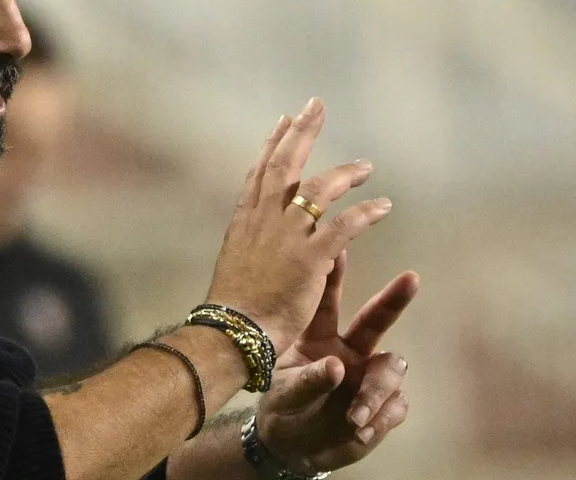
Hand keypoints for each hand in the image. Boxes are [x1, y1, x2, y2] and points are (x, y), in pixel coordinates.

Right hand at [207, 98, 392, 351]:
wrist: (232, 333)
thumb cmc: (232, 308)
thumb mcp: (235, 263)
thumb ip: (251, 243)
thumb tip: (258, 233)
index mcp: (245, 221)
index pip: (260, 172)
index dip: (273, 144)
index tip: (284, 120)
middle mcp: (264, 220)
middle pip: (284, 165)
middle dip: (302, 132)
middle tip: (316, 105)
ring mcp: (287, 237)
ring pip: (318, 189)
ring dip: (344, 174)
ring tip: (367, 168)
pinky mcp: (310, 258)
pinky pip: (343, 226)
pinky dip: (366, 214)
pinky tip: (383, 206)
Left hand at [256, 251, 419, 473]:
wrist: (292, 447)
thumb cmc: (285, 408)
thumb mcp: (287, 395)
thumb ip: (309, 381)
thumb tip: (338, 367)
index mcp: (318, 338)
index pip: (327, 302)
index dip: (334, 276)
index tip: (340, 249)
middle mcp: (348, 351)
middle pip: (376, 320)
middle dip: (394, 299)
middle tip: (411, 278)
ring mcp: (367, 377)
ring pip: (391, 368)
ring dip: (376, 391)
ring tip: (354, 417)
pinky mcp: (382, 407)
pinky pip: (395, 406)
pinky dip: (380, 419)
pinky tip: (362, 431)